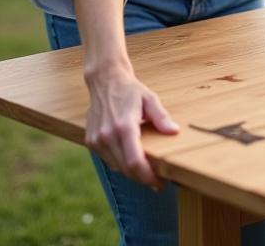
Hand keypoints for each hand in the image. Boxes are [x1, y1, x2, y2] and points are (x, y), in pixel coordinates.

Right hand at [84, 66, 178, 188]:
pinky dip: (120, 164)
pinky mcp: (90, 141)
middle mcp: (106, 136)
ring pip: (117, 168)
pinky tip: (130, 158)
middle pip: (126, 170)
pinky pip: (108, 160)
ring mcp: (96, 140)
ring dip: (131, 173)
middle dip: (143, 179)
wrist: (104, 80)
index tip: (160, 183)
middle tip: (158, 181)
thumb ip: (161, 117)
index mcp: (123, 127)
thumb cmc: (129, 90)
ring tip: (147, 171)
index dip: (148, 178)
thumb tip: (174, 131)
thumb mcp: (150, 99)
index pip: (134, 163)